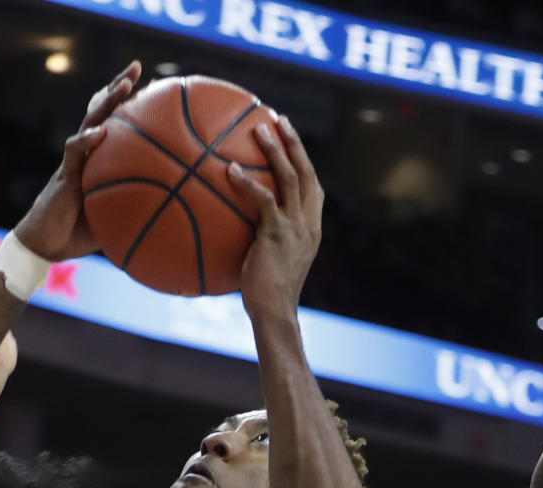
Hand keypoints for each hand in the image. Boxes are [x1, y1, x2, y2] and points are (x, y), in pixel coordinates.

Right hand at [15, 61, 140, 260]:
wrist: (47, 245)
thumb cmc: (79, 233)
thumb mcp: (116, 219)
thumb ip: (137, 208)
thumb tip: (172, 214)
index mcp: (99, 160)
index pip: (116, 124)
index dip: (132, 106)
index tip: (156, 88)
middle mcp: (87, 154)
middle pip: (102, 111)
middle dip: (118, 86)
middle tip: (137, 66)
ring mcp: (75, 162)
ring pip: (90, 123)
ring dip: (106, 102)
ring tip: (123, 86)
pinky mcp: (64, 176)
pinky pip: (74, 153)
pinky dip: (87, 141)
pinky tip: (100, 133)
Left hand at [227, 115, 323, 318]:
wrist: (275, 312)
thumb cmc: (267, 297)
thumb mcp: (269, 264)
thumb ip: (262, 243)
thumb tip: (235, 234)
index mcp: (311, 228)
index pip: (312, 187)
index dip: (303, 160)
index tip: (290, 138)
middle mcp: (308, 223)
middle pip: (306, 172)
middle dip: (294, 143)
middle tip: (278, 120)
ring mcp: (295, 227)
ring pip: (290, 177)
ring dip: (275, 150)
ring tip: (258, 128)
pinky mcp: (277, 234)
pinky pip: (262, 200)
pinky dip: (246, 183)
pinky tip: (229, 170)